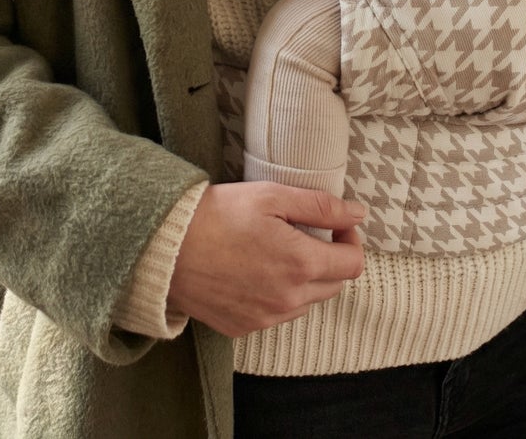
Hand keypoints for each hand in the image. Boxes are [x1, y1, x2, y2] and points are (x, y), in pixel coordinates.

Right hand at [167, 182, 364, 336]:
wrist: (167, 247)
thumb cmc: (219, 214)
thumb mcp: (273, 197)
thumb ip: (321, 206)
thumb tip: (358, 213)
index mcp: (301, 265)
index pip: (353, 264)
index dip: (350, 239)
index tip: (335, 224)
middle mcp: (288, 299)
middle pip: (334, 285)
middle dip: (330, 258)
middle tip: (307, 232)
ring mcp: (266, 318)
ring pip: (308, 301)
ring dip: (306, 278)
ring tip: (279, 250)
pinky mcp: (245, 327)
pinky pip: (279, 314)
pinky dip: (280, 294)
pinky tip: (257, 270)